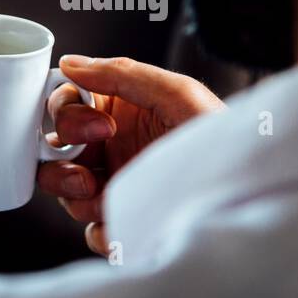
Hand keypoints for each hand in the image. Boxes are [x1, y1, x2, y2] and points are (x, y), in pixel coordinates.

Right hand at [37, 55, 223, 254]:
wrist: (244, 193)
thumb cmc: (220, 139)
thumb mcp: (178, 94)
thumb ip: (123, 73)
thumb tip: (70, 64)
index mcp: (117, 113)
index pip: (64, 106)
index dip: (66, 116)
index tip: (99, 128)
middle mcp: (110, 149)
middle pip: (53, 153)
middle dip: (61, 165)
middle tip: (90, 175)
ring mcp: (115, 187)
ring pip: (65, 194)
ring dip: (77, 199)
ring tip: (109, 201)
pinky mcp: (124, 223)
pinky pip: (92, 233)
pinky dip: (103, 233)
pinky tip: (125, 225)